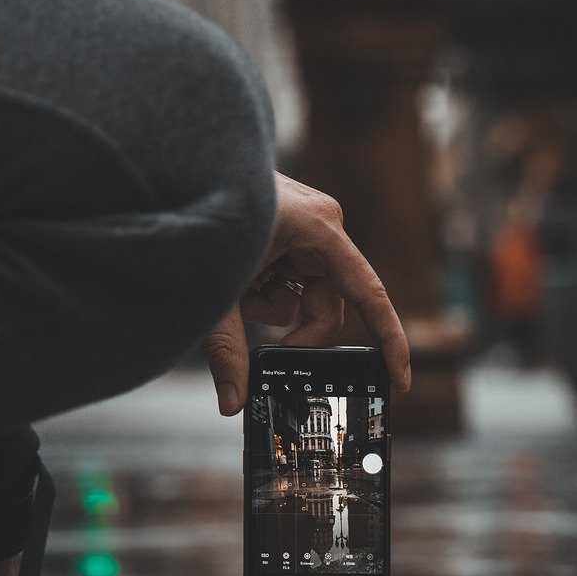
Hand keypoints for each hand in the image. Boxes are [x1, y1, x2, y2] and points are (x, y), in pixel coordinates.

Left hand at [207, 172, 411, 414]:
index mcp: (321, 229)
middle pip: (328, 307)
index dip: (389, 341)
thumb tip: (232, 404)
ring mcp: (308, 231)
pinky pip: (289, 282)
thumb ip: (226, 349)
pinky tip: (236, 275)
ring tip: (234, 287)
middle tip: (271, 353)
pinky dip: (261, 291)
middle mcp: (324, 228)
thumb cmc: (202, 211)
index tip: (399, 380)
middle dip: (296, 334)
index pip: (368, 294)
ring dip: (267, 307)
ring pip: (304, 299)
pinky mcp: (290, 236)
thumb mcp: (215, 288)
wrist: (176, 170)